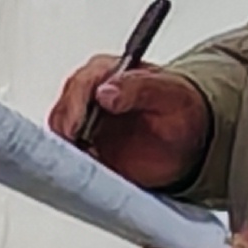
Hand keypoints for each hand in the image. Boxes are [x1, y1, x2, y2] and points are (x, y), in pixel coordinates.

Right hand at [50, 54, 210, 189]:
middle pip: (62, 114)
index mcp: (105, 72)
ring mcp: (82, 124)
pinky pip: (70, 160)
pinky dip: (75, 168)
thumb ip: (137, 88)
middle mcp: (87, 96)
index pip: (79, 85)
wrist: (187, 135)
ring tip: (85, 166)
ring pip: (61, 138)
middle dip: (66, 134)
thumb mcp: (167, 93)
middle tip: (78, 154)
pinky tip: (87, 175)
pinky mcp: (84, 150)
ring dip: (69, 153)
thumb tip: (105, 92)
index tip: (75, 129)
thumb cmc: (178, 107)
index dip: (74, 107)